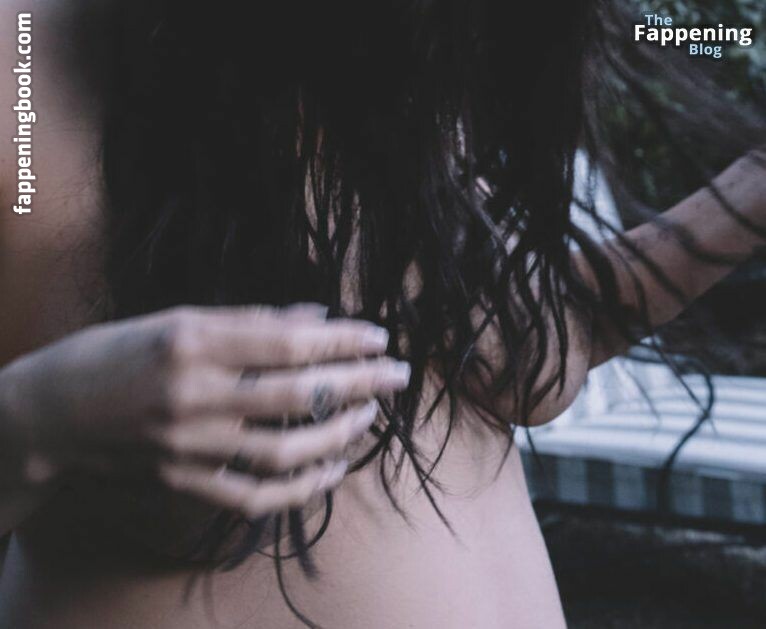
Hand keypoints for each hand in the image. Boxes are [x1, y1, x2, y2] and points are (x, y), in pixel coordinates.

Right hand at [0, 304, 408, 518]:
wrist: (49, 414)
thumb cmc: (113, 353)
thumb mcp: (176, 319)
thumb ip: (249, 321)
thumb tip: (317, 318)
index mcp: (190, 343)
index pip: (286, 343)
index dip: (341, 342)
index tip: (378, 337)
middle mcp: (194, 396)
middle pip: (297, 394)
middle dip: (359, 384)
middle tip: (398, 375)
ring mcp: (189, 447)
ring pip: (284, 450)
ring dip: (339, 435)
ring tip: (370, 416)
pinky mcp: (184, 482)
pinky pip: (255, 495)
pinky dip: (301, 487)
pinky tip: (333, 468)